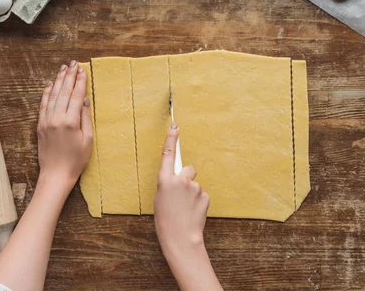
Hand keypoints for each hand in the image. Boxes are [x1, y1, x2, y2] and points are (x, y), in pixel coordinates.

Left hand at [37, 61, 92, 192]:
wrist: (56, 174)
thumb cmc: (76, 160)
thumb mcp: (87, 139)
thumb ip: (85, 117)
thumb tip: (84, 100)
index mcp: (70, 122)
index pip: (76, 95)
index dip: (80, 81)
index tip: (83, 70)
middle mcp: (56, 118)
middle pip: (64, 92)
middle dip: (69, 76)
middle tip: (73, 63)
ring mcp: (46, 121)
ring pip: (53, 95)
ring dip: (58, 80)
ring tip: (63, 69)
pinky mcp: (40, 125)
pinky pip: (43, 104)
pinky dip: (47, 93)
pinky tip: (51, 84)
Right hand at [154, 125, 222, 290]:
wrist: (180, 238)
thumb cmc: (165, 221)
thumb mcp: (159, 199)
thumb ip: (168, 184)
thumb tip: (178, 179)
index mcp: (164, 180)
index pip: (168, 154)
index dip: (171, 139)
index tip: (175, 126)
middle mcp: (180, 180)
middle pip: (188, 169)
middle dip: (187, 177)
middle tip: (182, 195)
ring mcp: (194, 187)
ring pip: (195, 184)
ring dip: (192, 193)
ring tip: (186, 208)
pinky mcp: (205, 196)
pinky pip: (202, 194)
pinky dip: (199, 201)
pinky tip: (193, 212)